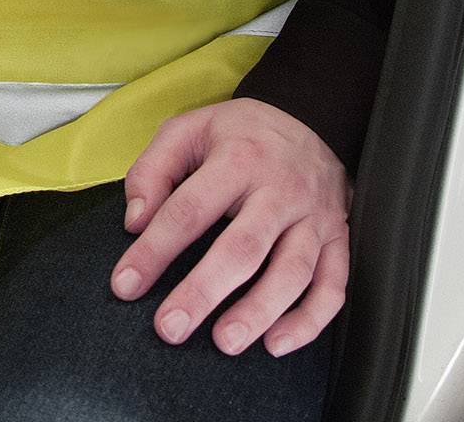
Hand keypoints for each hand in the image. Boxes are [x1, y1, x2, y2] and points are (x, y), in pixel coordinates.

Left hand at [109, 98, 350, 357]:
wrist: (311, 120)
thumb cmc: (241, 134)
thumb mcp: (188, 129)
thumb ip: (153, 170)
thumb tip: (134, 222)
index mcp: (239, 159)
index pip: (189, 210)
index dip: (154, 250)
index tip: (126, 285)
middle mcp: (281, 190)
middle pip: (243, 248)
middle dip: (204, 292)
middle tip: (171, 327)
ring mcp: (314, 218)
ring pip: (292, 272)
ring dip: (258, 312)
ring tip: (224, 342)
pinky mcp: (338, 240)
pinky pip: (332, 287)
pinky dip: (308, 321)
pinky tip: (276, 343)